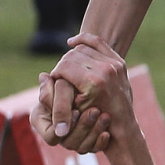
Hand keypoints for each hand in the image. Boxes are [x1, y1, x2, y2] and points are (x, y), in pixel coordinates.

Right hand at [33, 70, 111, 153]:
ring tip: (105, 116)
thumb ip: (52, 88)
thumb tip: (43, 77)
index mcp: (40, 121)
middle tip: (95, 111)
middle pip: (69, 143)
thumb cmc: (68, 86)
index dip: (64, 123)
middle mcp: (55, 134)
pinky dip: (100, 142)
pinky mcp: (87, 143)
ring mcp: (71, 141)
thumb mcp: (60, 87)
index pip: (51, 136)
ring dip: (94, 131)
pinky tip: (107, 133)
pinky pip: (93, 149)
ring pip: (81, 148)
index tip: (76, 111)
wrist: (87, 91)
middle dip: (83, 126)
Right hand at [38, 34, 133, 150]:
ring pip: (83, 48)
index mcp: (92, 82)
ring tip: (67, 65)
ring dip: (72, 54)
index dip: (56, 73)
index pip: (64, 66)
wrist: (121, 124)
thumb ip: (58, 92)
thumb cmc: (93, 120)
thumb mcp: (73, 108)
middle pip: (73, 55)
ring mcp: (114, 64)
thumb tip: (43, 75)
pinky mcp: (119, 62)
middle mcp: (105, 70)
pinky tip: (73, 43)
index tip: (54, 80)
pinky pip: (98, 43)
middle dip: (63, 64)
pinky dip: (85, 40)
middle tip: (60, 73)